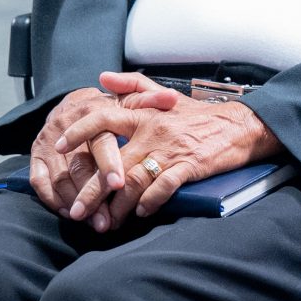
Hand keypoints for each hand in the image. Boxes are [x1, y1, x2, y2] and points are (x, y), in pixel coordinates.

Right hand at [27, 86, 149, 217]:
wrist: (72, 102)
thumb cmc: (111, 107)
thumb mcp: (130, 99)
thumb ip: (151, 100)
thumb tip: (172, 98)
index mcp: (92, 111)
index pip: (101, 141)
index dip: (109, 163)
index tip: (120, 184)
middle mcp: (66, 126)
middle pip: (80, 166)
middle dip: (94, 194)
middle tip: (107, 219)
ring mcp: (47, 142)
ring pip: (60, 178)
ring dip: (76, 203)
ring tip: (95, 222)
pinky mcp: (35, 155)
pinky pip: (39, 182)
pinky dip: (53, 199)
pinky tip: (70, 213)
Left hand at [54, 73, 276, 230]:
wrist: (241, 126)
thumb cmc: (199, 115)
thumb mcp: (165, 95)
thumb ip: (132, 86)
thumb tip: (102, 78)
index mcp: (145, 115)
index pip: (102, 119)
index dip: (78, 134)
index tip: (60, 149)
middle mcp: (153, 132)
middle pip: (111, 164)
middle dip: (90, 192)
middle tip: (76, 211)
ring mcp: (171, 150)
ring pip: (133, 182)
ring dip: (116, 206)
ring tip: (105, 222)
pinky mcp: (189, 166)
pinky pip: (162, 188)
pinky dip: (148, 202)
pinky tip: (140, 212)